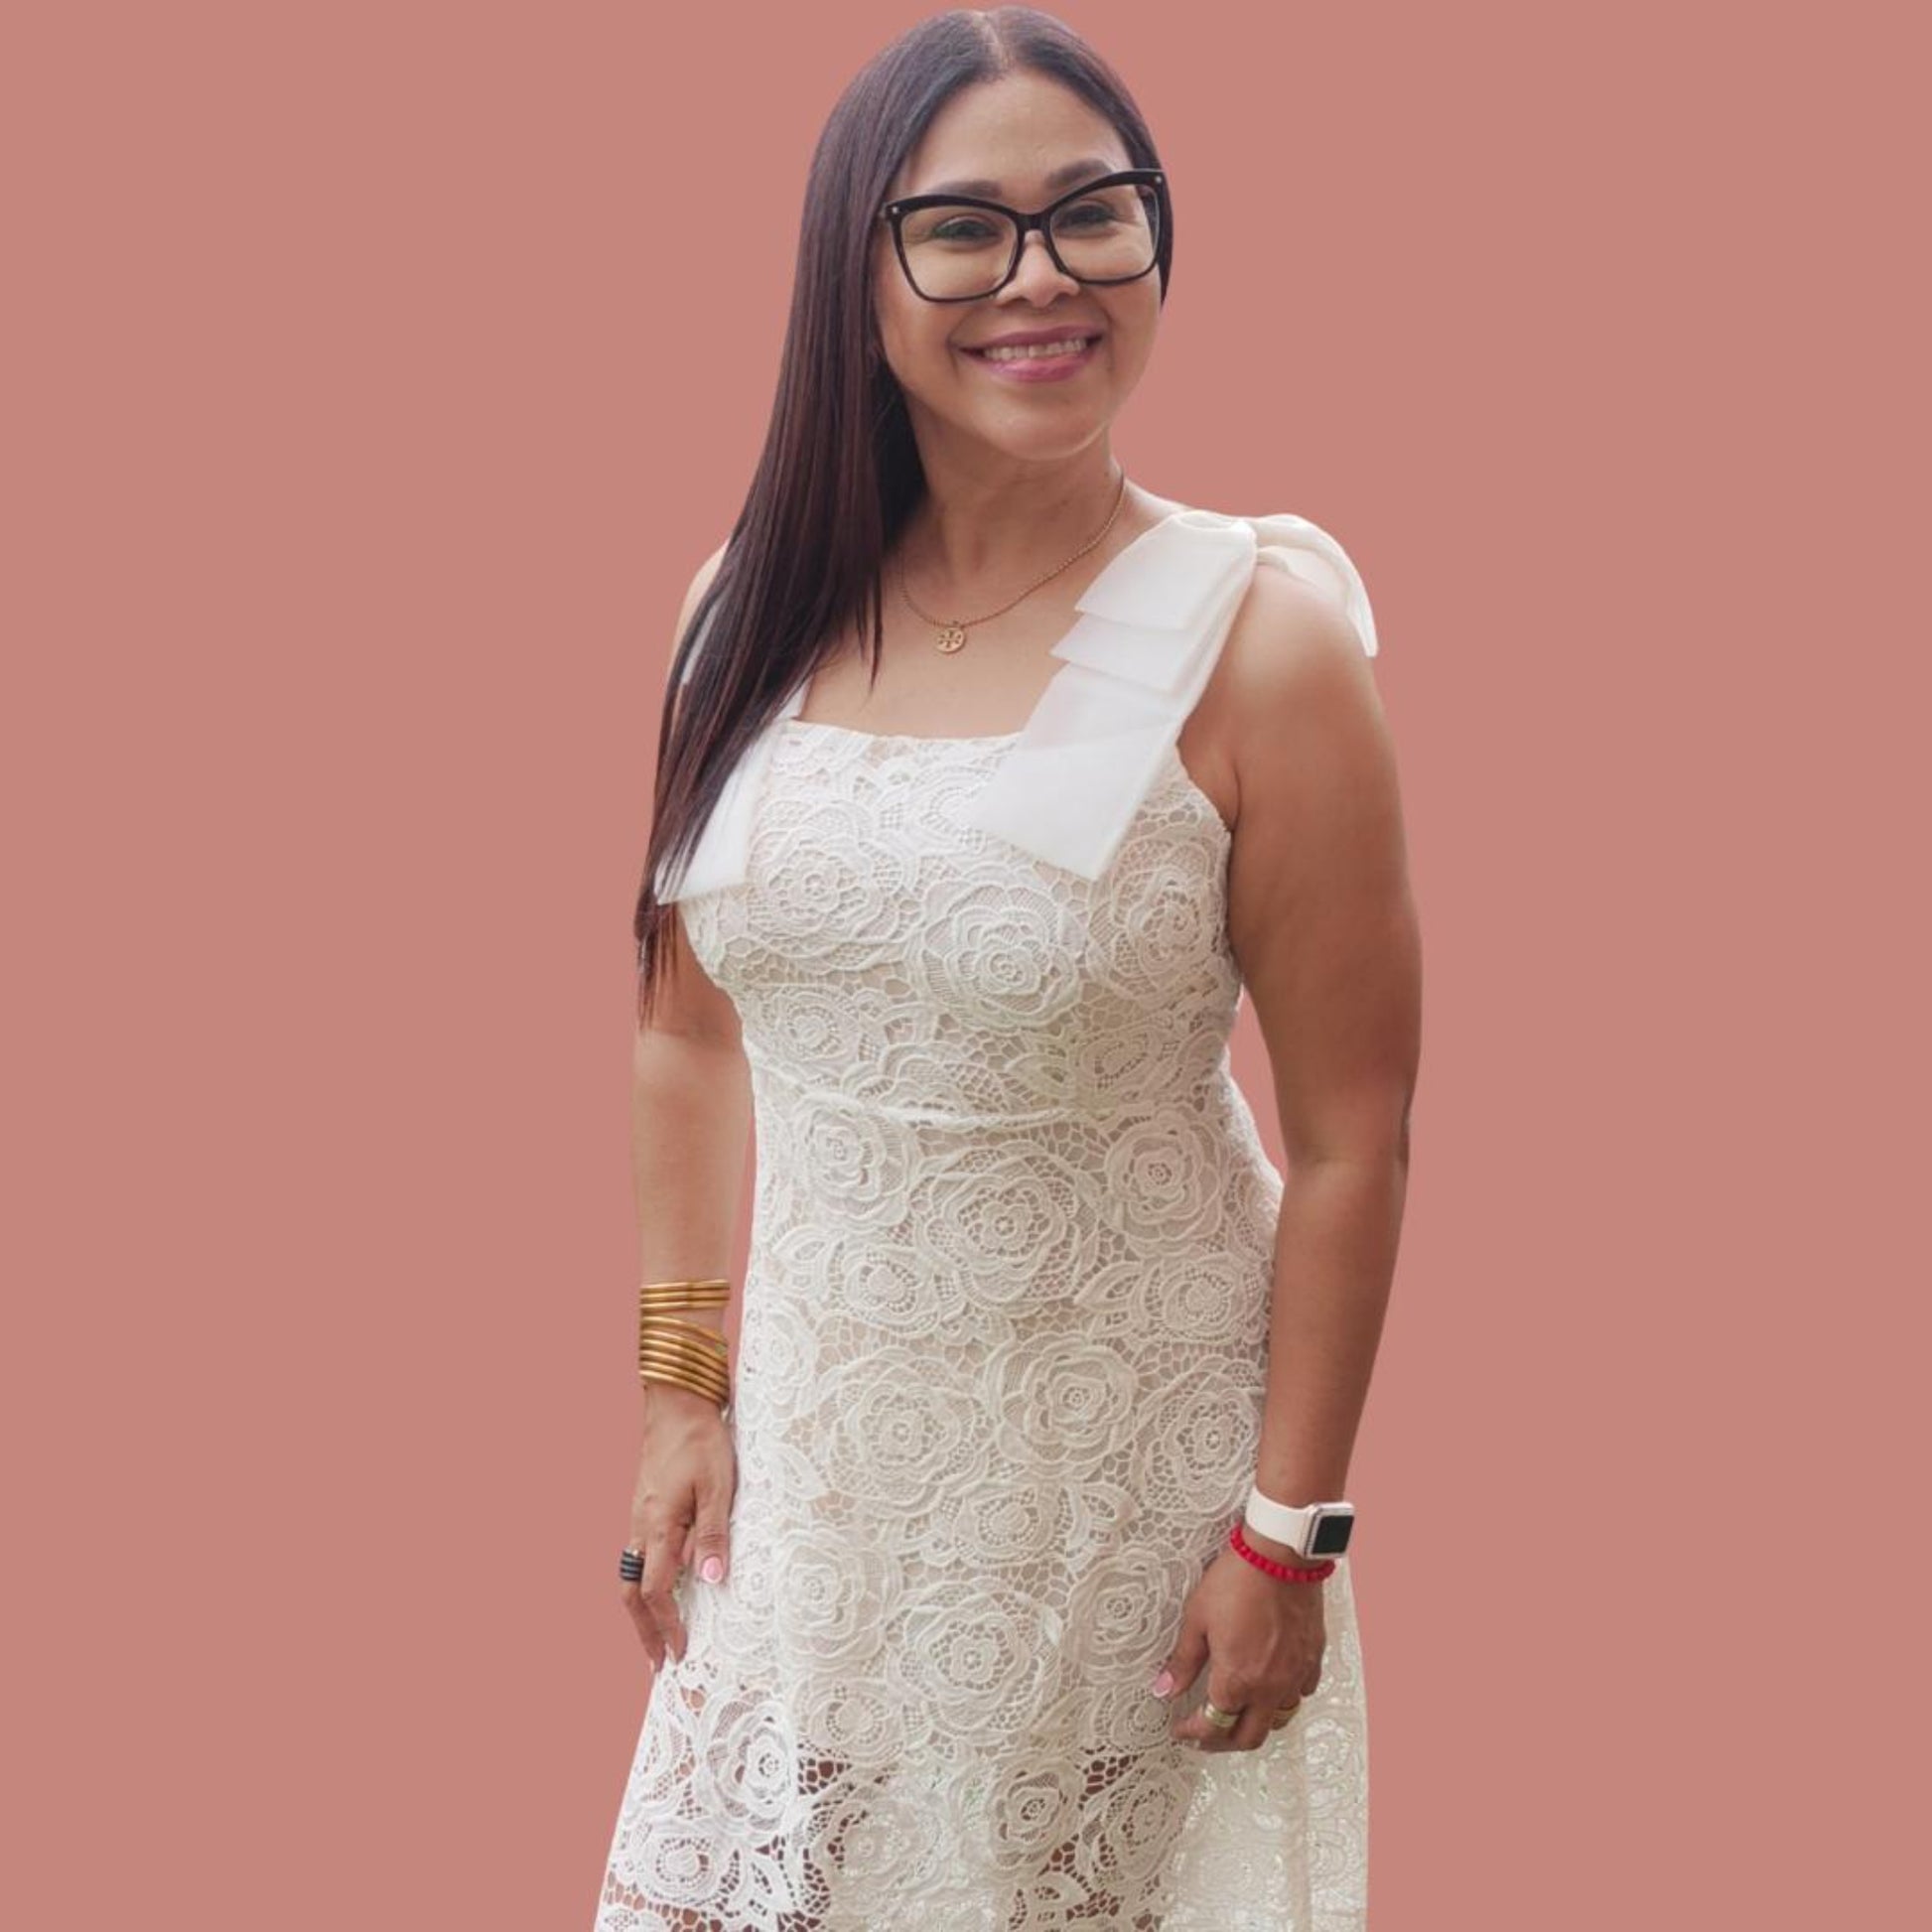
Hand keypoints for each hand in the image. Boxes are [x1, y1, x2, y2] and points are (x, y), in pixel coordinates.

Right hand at [620, 1385, 735, 1669]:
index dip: (668, 1625)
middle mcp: (640, 1526)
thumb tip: (711, 1581)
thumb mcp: (718, 1486)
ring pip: (630, 1574)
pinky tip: (659, 1586)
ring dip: (640, 1609)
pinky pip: (636, 1555)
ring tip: (654, 1634)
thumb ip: (713, 1534)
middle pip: (631, 1592)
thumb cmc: (702, 1440)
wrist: (676, 1401)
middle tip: (657, 1662)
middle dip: (643, 1630)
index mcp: (657, 1525)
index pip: (657, 1592)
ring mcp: (638, 1516)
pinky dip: (643, 1582)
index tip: (681, 1653)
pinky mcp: (643, 1506)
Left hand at [1152, 1544, 1326, 1752]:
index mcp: (1237, 1680)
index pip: (1213, 1725)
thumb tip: (1163, 1689)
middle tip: (1206, 1736)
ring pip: (1279, 1719)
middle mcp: (1270, 1686)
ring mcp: (1296, 1674)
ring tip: (1239, 1716)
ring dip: (1256, 1724)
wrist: (1281, 1555)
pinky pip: (1302, 1693)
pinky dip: (1285, 1699)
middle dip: (1224, 1742)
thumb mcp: (1198, 1618)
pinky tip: (1273, 1687)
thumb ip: (1184, 1661)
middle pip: (1249, 1736)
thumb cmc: (1238, 1580)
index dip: (1194, 1732)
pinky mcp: (1313, 1657)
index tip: (1182, 1729)